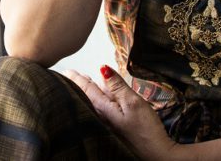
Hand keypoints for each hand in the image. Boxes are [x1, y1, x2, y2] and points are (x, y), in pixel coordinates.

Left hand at [62, 66, 181, 160]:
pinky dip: (97, 100)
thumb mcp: (133, 103)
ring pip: (94, 103)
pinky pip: (101, 110)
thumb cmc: (145, 131)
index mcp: (103, 108)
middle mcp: (101, 117)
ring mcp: (107, 124)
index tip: (66, 70)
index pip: (86, 89)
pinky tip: (99, 99)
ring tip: (81, 83)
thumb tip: (103, 68)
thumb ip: (118, 86)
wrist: (154, 156)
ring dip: (88, 92)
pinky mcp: (114, 129)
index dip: (76, 78)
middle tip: (70, 74)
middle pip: (87, 96)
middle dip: (79, 84)